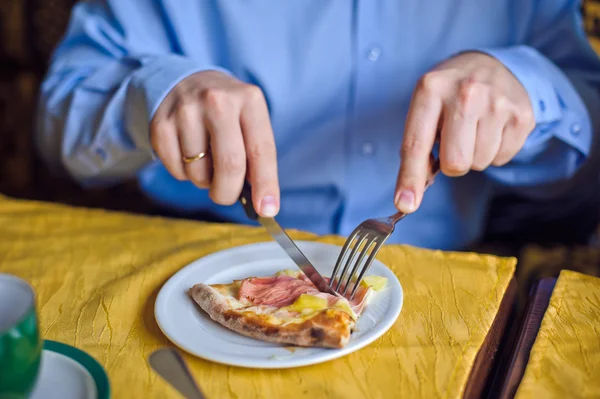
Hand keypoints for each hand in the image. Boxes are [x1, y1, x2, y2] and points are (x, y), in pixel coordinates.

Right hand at [151, 70, 278, 216]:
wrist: (186, 82)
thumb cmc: (227, 113)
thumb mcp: (249, 121)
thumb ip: (257, 158)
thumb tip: (263, 205)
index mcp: (249, 100)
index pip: (261, 150)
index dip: (266, 184)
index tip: (267, 210)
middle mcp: (218, 101)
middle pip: (230, 165)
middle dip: (229, 192)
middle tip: (227, 195)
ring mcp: (186, 110)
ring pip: (199, 173)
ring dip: (205, 182)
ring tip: (206, 162)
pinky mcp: (161, 124)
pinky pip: (176, 170)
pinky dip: (184, 174)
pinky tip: (188, 154)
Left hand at [394, 51, 534, 212]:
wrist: (489, 64)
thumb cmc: (448, 95)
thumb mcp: (424, 109)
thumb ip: (416, 152)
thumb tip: (408, 200)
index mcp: (431, 89)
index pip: (417, 144)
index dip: (410, 179)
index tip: (405, 204)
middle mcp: (466, 92)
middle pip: (455, 163)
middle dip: (452, 163)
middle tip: (454, 142)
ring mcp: (498, 102)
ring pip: (480, 164)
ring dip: (474, 156)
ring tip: (474, 129)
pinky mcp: (522, 114)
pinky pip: (502, 159)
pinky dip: (494, 152)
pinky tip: (491, 128)